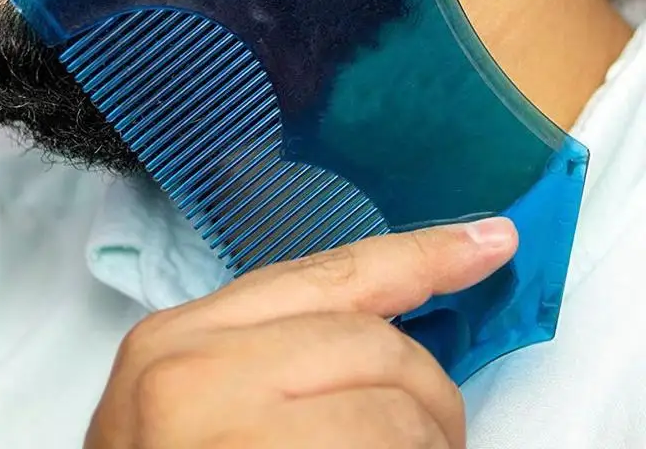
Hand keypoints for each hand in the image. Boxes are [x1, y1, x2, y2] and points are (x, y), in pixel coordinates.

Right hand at [85, 218, 517, 448]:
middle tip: (438, 434)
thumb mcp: (208, 398)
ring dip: (425, 443)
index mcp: (181, 339)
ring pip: (392, 408)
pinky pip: (377, 448)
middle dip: (429, 391)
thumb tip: (387, 332)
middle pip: (371, 343)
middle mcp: (193, 371)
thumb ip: (283, 351)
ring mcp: (221, 427)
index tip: (487, 242)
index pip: (324, 278)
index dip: (418, 255)